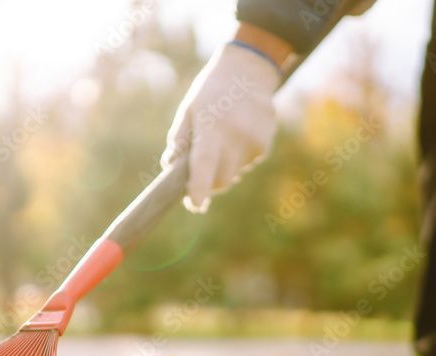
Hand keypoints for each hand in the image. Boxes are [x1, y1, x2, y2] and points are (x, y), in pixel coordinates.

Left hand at [161, 42, 281, 212]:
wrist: (248, 71)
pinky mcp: (264, 144)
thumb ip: (180, 139)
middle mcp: (235, 136)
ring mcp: (253, 141)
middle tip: (201, 173)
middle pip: (221, 180)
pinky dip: (238, 158)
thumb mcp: (189, 109)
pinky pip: (246, 164)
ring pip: (234, 173)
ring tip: (223, 139)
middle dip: (210, 183)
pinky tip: (238, 134)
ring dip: (224, 167)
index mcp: (211, 126)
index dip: (199, 189)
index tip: (194, 205)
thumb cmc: (211, 91)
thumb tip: (171, 168)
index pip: (204, 164)